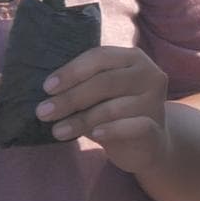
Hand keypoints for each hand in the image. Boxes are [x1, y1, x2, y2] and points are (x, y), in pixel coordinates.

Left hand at [32, 43, 175, 175]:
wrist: (147, 144)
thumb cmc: (116, 112)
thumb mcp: (101, 93)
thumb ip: (84, 84)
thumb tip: (47, 90)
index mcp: (133, 58)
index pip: (100, 57)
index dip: (72, 71)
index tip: (47, 88)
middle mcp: (149, 74)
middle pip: (105, 82)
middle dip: (70, 98)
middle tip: (43, 112)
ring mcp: (154, 101)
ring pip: (112, 108)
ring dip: (80, 120)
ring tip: (57, 131)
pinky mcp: (156, 128)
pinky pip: (131, 127)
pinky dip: (111, 130)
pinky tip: (94, 135)